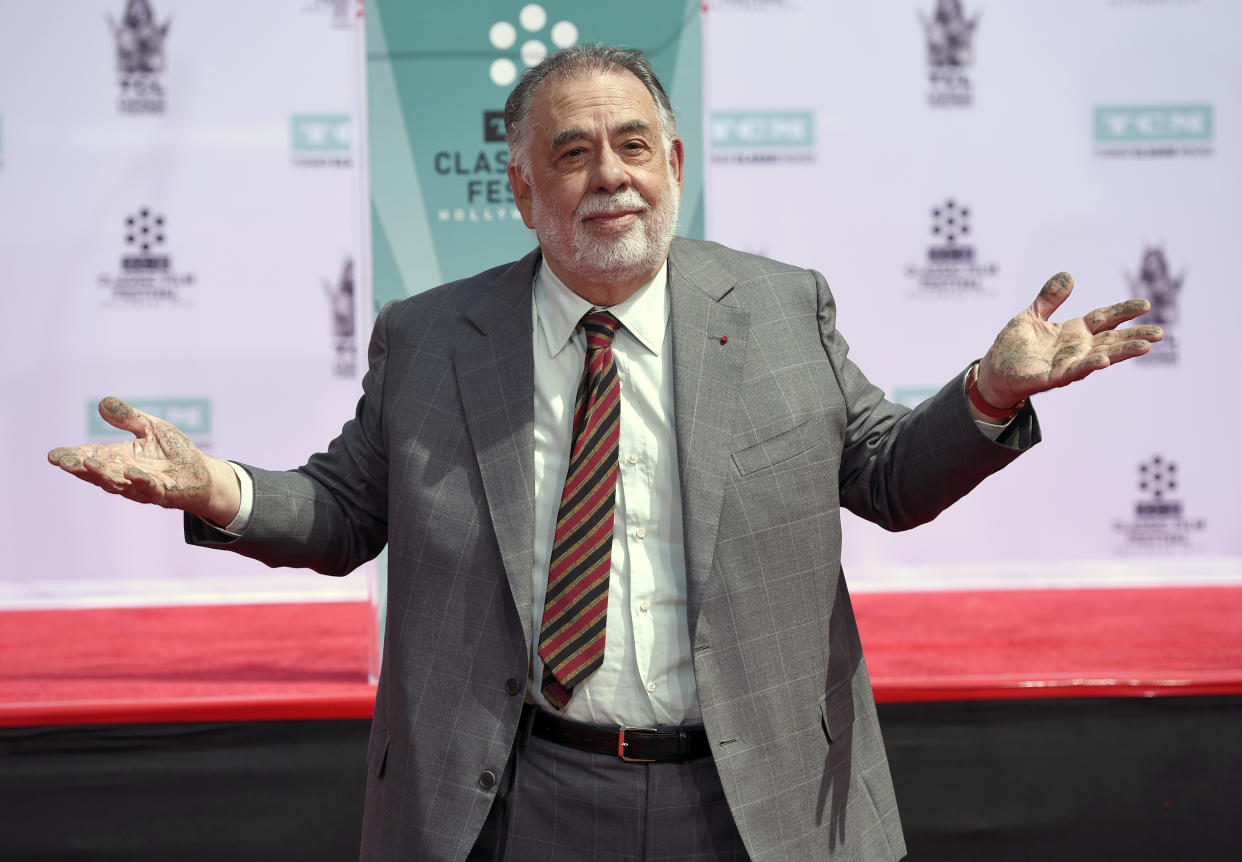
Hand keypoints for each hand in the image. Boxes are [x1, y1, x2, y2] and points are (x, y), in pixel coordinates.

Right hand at [47, 397, 240, 524]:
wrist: (203, 474)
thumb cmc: (174, 452)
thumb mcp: (151, 428)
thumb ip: (128, 418)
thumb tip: (102, 402)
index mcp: (119, 459)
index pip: (91, 457)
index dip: (72, 457)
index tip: (53, 455)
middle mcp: (126, 475)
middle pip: (99, 472)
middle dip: (80, 467)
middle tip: (63, 461)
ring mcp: (143, 486)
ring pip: (120, 483)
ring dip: (104, 474)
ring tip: (88, 463)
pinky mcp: (165, 493)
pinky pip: (151, 489)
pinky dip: (141, 481)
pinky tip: (132, 473)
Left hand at [976, 272, 1163, 408]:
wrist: (993, 371)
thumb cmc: (1014, 346)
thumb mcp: (1031, 315)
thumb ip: (1049, 298)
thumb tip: (1068, 275)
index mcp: (1073, 331)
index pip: (1104, 319)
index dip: (1123, 312)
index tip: (1145, 304)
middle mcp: (1076, 349)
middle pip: (1111, 340)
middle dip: (1135, 337)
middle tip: (1160, 333)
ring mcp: (1066, 364)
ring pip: (1100, 357)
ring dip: (1121, 353)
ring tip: (1145, 347)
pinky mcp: (1051, 378)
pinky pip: (1073, 372)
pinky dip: (1089, 366)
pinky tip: (1103, 362)